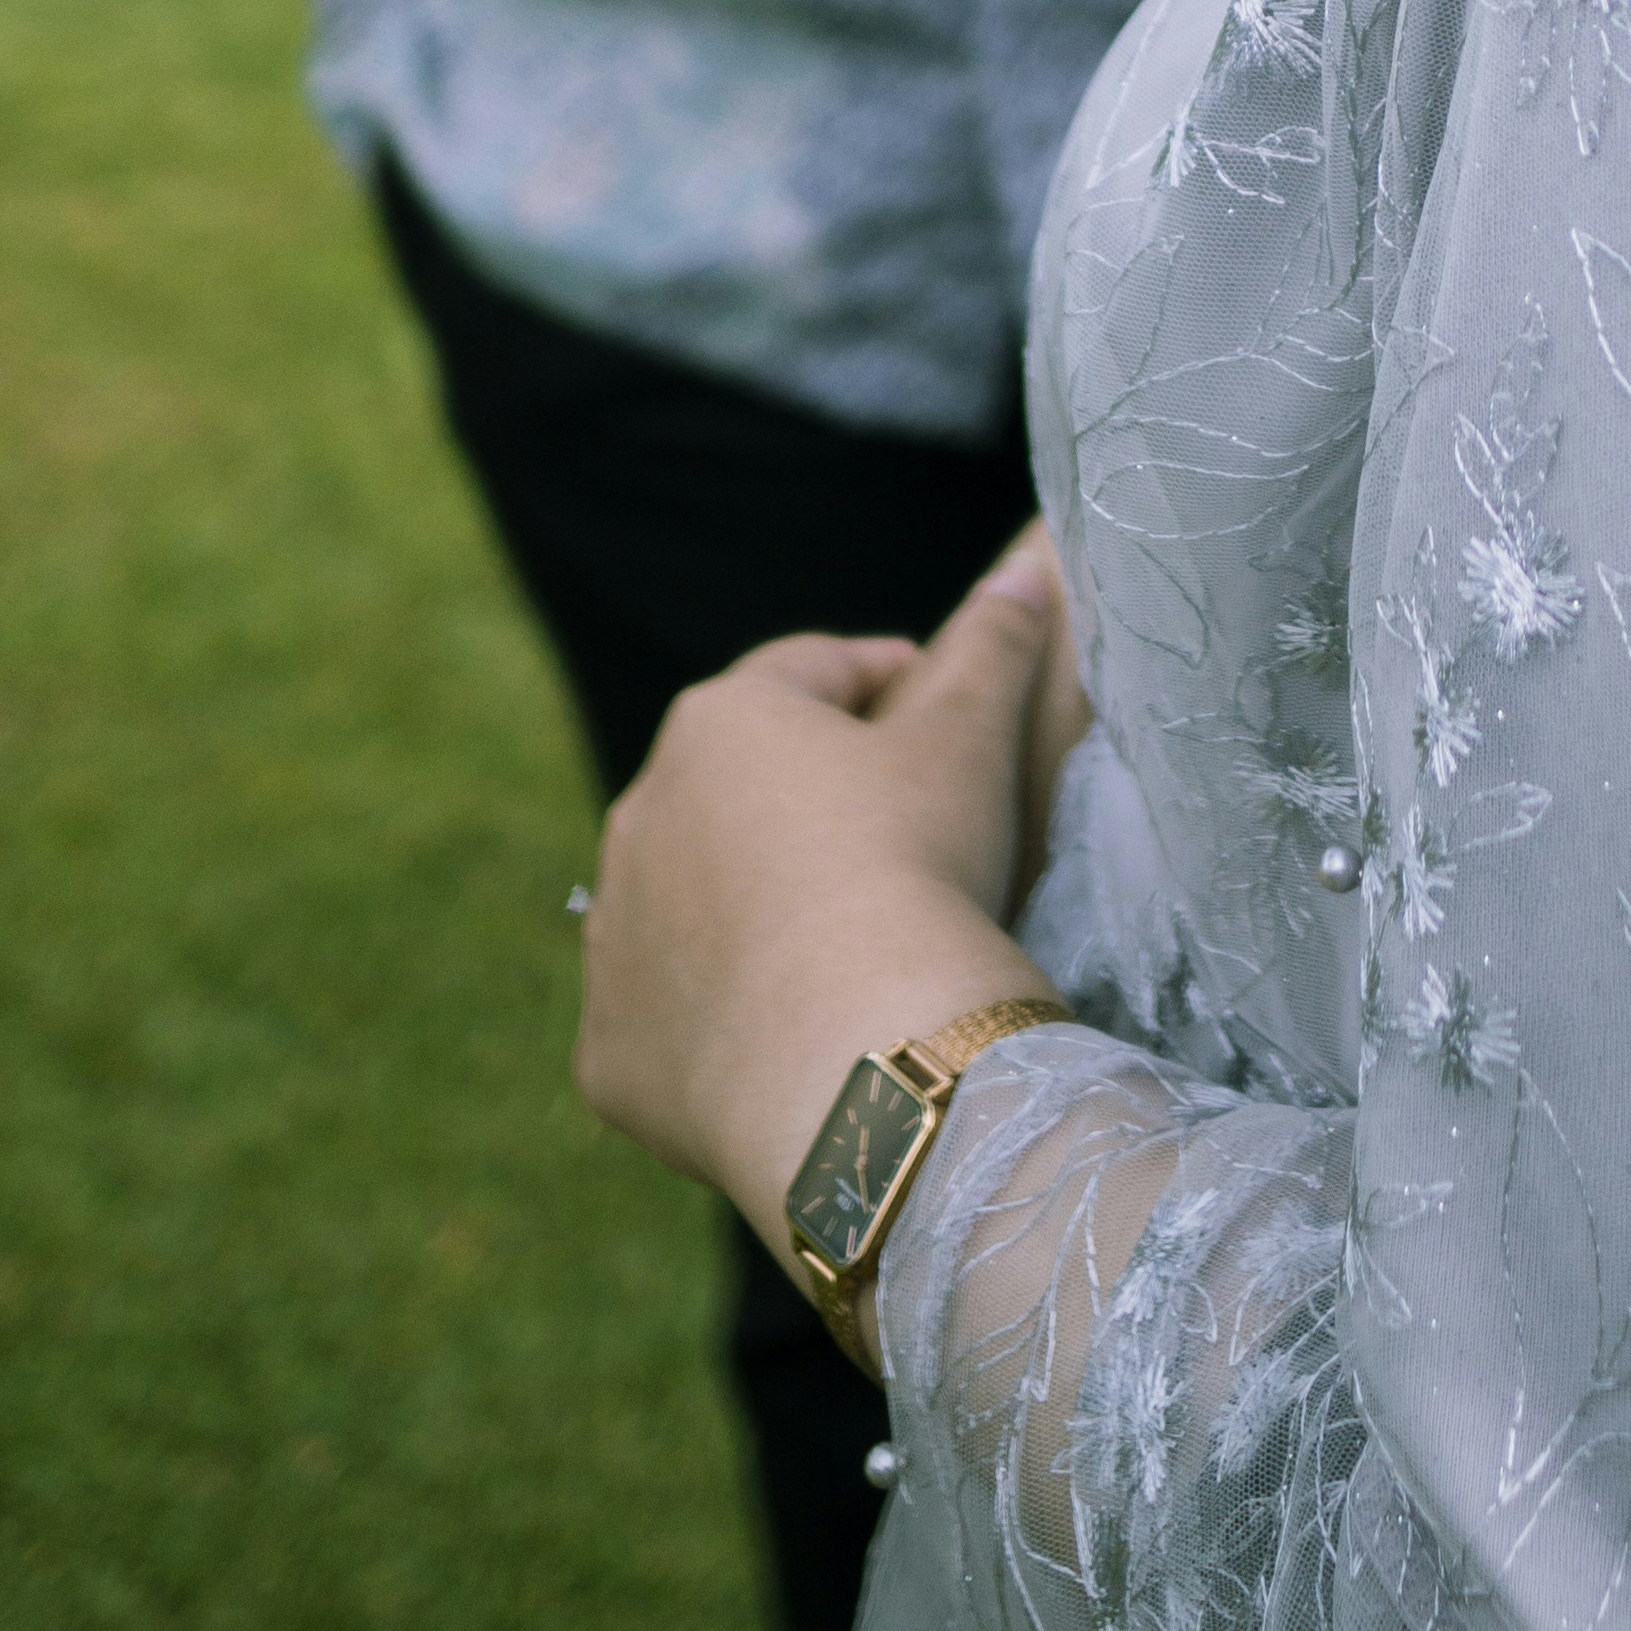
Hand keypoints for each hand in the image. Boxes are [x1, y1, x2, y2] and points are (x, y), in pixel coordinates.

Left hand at [575, 537, 1080, 1287]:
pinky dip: (716, 1020)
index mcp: (717, 722)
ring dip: (748, 909)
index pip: (807, 672)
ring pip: (688, 905)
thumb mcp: (969, 737)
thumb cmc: (915, 865)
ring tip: (840, 948)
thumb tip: (1021, 573)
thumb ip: (989, 646)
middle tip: (896, 839)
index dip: (881, 679)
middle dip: (804, 801)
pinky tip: (784, 1037)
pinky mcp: (609, 1052)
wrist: (860, 1056)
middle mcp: (639, 818)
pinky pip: (666, 1021)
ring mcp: (612, 943)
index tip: (938, 712)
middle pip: (734, 790)